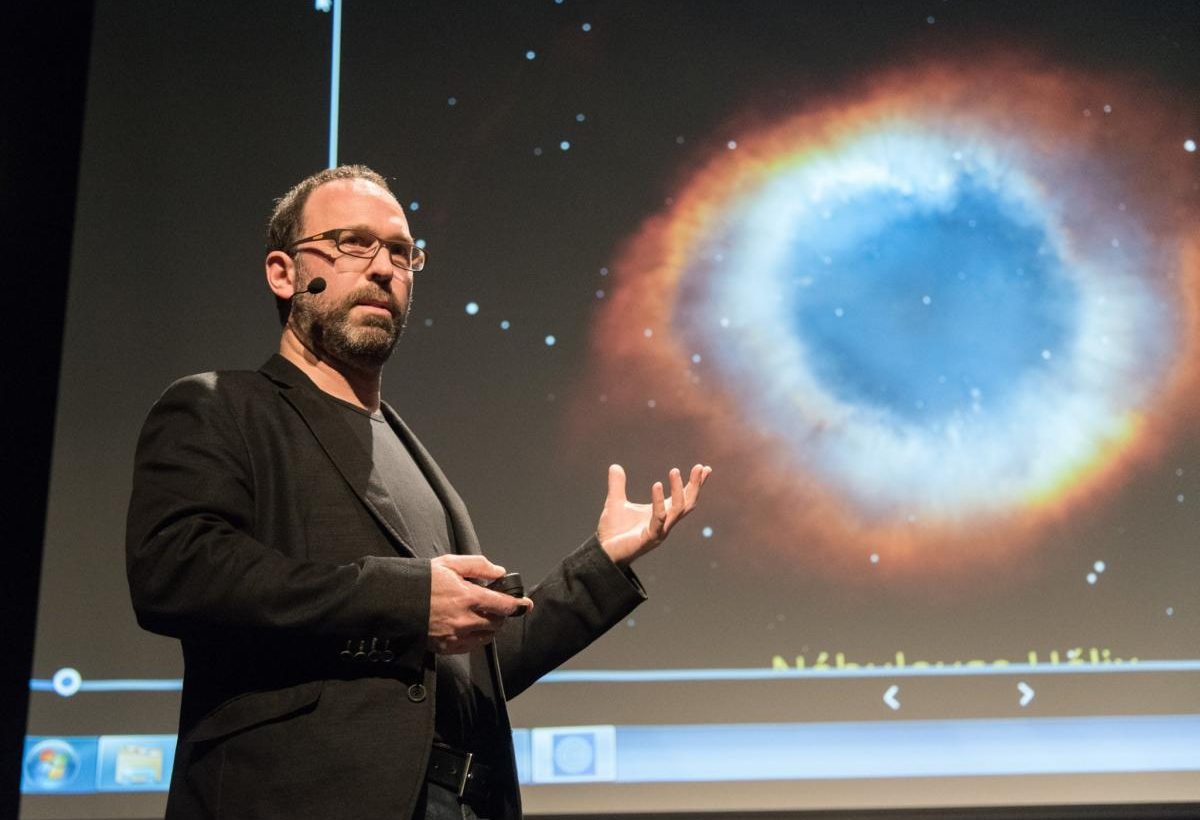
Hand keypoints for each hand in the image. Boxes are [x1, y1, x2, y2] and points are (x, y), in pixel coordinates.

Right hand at [427, 555, 533, 654]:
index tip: (526, 605)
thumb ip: (478, 566)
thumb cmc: (423, 580)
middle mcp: (464, 620)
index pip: (503, 605)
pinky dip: (475, 638)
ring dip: (489, 628)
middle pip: (496, 623)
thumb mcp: (450, 563)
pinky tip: (469, 628)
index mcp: (468, 597)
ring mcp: (455, 635)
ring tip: (482, 617)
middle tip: (496, 607)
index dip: (518, 605)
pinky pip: (470, 646)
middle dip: (500, 615)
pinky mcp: (445, 646)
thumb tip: (499, 572)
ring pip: (485, 637)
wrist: (395, 600)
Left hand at [597, 463, 711, 565]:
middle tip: (700, 468)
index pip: (683, 497)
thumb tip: (614, 466)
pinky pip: (658, 518)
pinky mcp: (649, 538)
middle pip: (687, 503)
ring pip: (677, 510)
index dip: (694, 484)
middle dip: (695, 486)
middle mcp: (665, 523)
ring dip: (678, 490)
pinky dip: (658, 501)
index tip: (704, 468)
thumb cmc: (614, 532)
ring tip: (675, 471)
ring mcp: (659, 531)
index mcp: (661, 514)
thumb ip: (617, 485)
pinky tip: (656, 485)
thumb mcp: (615, 502)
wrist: (603, 553)